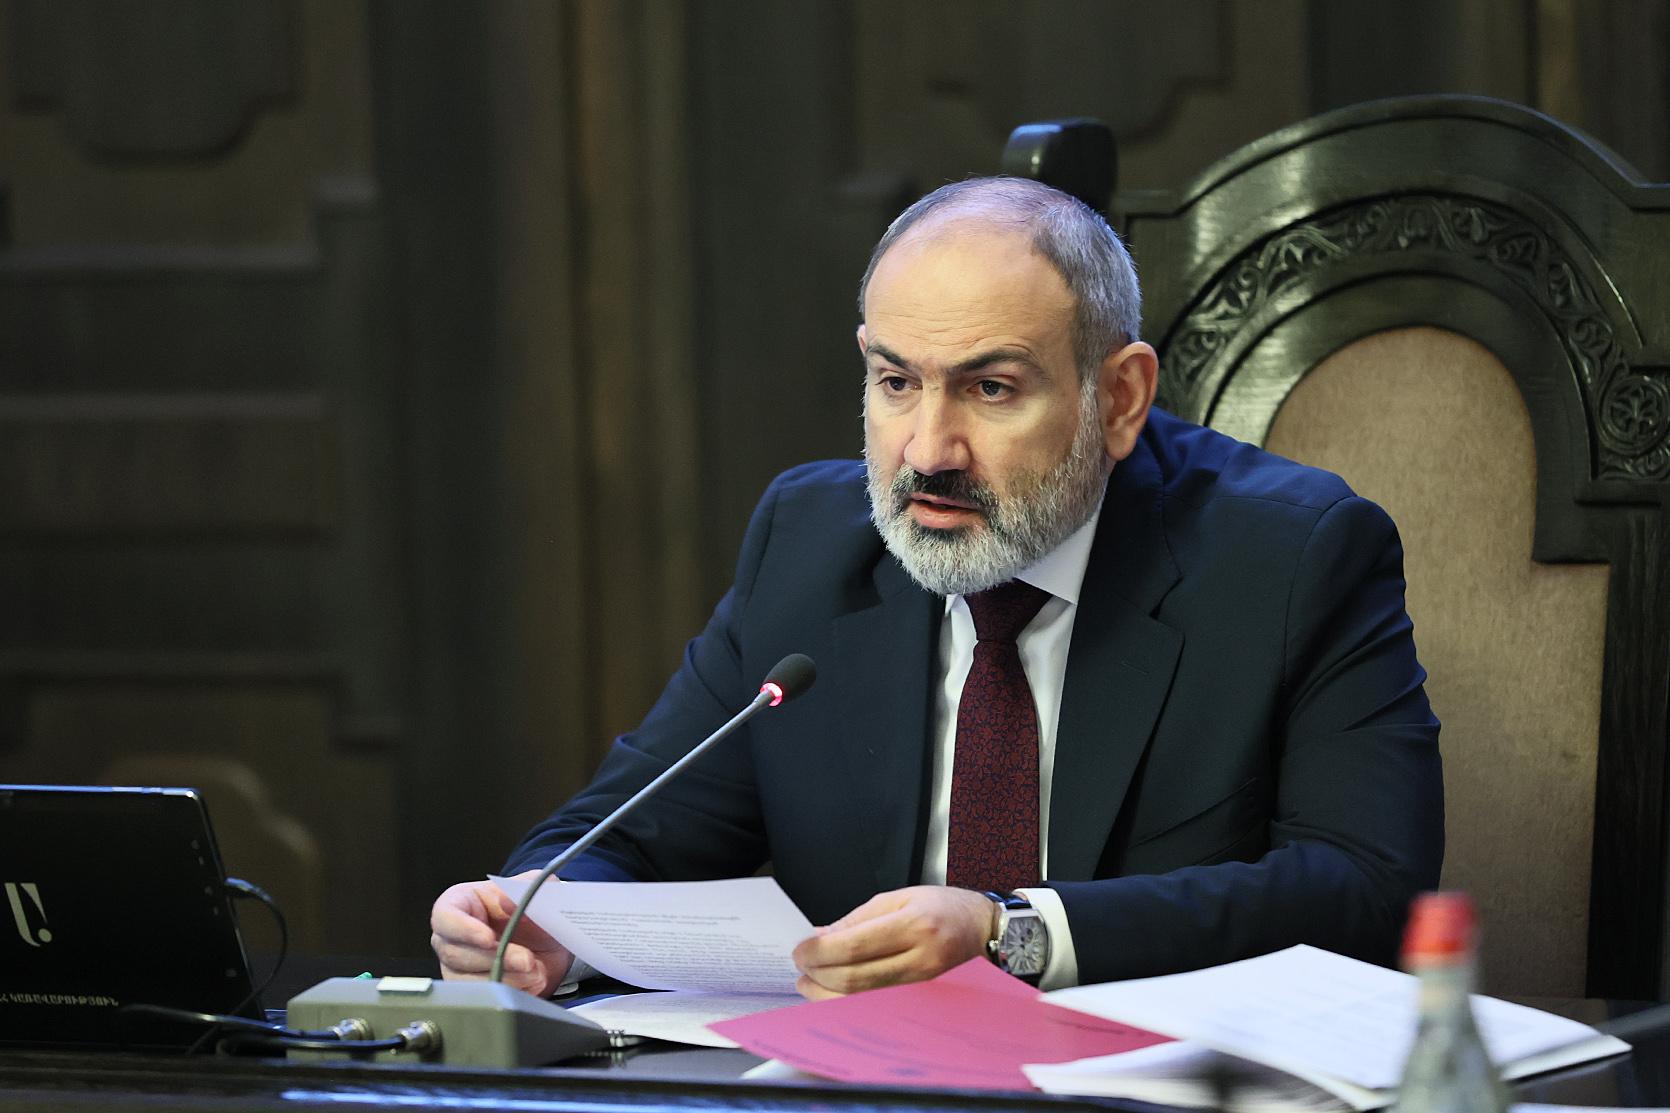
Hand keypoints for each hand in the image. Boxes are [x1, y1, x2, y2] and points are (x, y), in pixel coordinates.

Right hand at [430, 870, 573, 996]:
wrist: (550, 939)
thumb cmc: (531, 908)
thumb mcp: (535, 888)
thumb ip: (526, 887)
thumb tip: (506, 899)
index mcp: (459, 904)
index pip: (445, 917)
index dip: (464, 929)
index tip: (489, 937)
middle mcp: (452, 938)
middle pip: (456, 954)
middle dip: (496, 959)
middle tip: (526, 959)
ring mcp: (459, 968)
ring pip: (469, 982)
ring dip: (507, 979)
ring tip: (536, 970)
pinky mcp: (474, 991)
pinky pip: (485, 1000)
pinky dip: (513, 992)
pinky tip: (532, 982)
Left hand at [791, 885, 996, 999]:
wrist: (986, 930)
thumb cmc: (945, 908)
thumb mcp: (900, 897)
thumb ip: (857, 919)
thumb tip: (821, 936)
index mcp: (913, 924)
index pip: (854, 946)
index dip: (819, 952)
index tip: (800, 950)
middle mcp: (920, 958)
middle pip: (855, 979)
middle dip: (818, 975)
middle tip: (800, 967)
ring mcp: (923, 985)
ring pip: (863, 1000)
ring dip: (827, 994)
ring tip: (809, 983)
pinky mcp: (921, 1001)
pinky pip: (876, 1005)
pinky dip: (849, 1001)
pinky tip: (833, 993)